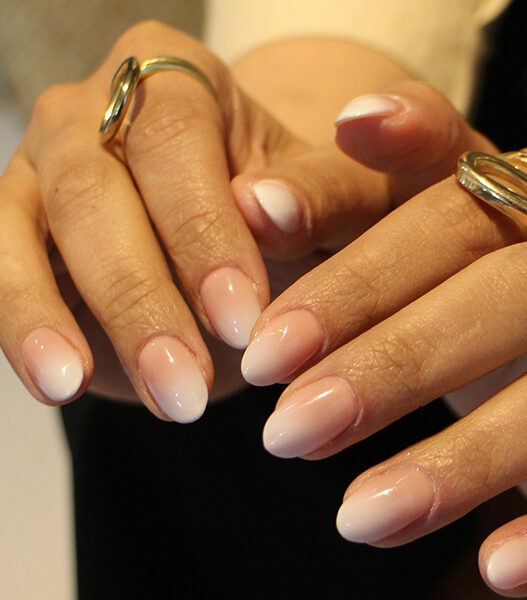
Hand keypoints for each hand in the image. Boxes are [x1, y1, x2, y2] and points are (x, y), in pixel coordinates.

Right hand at [0, 23, 432, 421]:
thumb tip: (268, 209)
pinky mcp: (16, 232)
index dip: (202, 232)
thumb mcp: (333, 203)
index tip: (241, 319)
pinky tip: (58, 380)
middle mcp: (94, 113)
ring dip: (55, 319)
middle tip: (184, 384)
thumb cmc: (292, 218)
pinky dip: (21, 326)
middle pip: (92, 190)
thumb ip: (320, 196)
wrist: (242, 245)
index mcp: (178, 80)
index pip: (174, 139)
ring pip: (24, 233)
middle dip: (139, 297)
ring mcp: (43, 171)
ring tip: (84, 386)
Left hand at [242, 88, 526, 594]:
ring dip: (456, 461)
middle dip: (389, 365)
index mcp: (508, 198)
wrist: (523, 314)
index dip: (354, 283)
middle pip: (493, 291)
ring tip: (357, 516)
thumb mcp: (403, 226)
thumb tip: (255, 204)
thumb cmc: (453, 268)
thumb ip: (341, 203)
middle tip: (287, 430)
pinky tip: (491, 567)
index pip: (440, 215)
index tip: (265, 348)